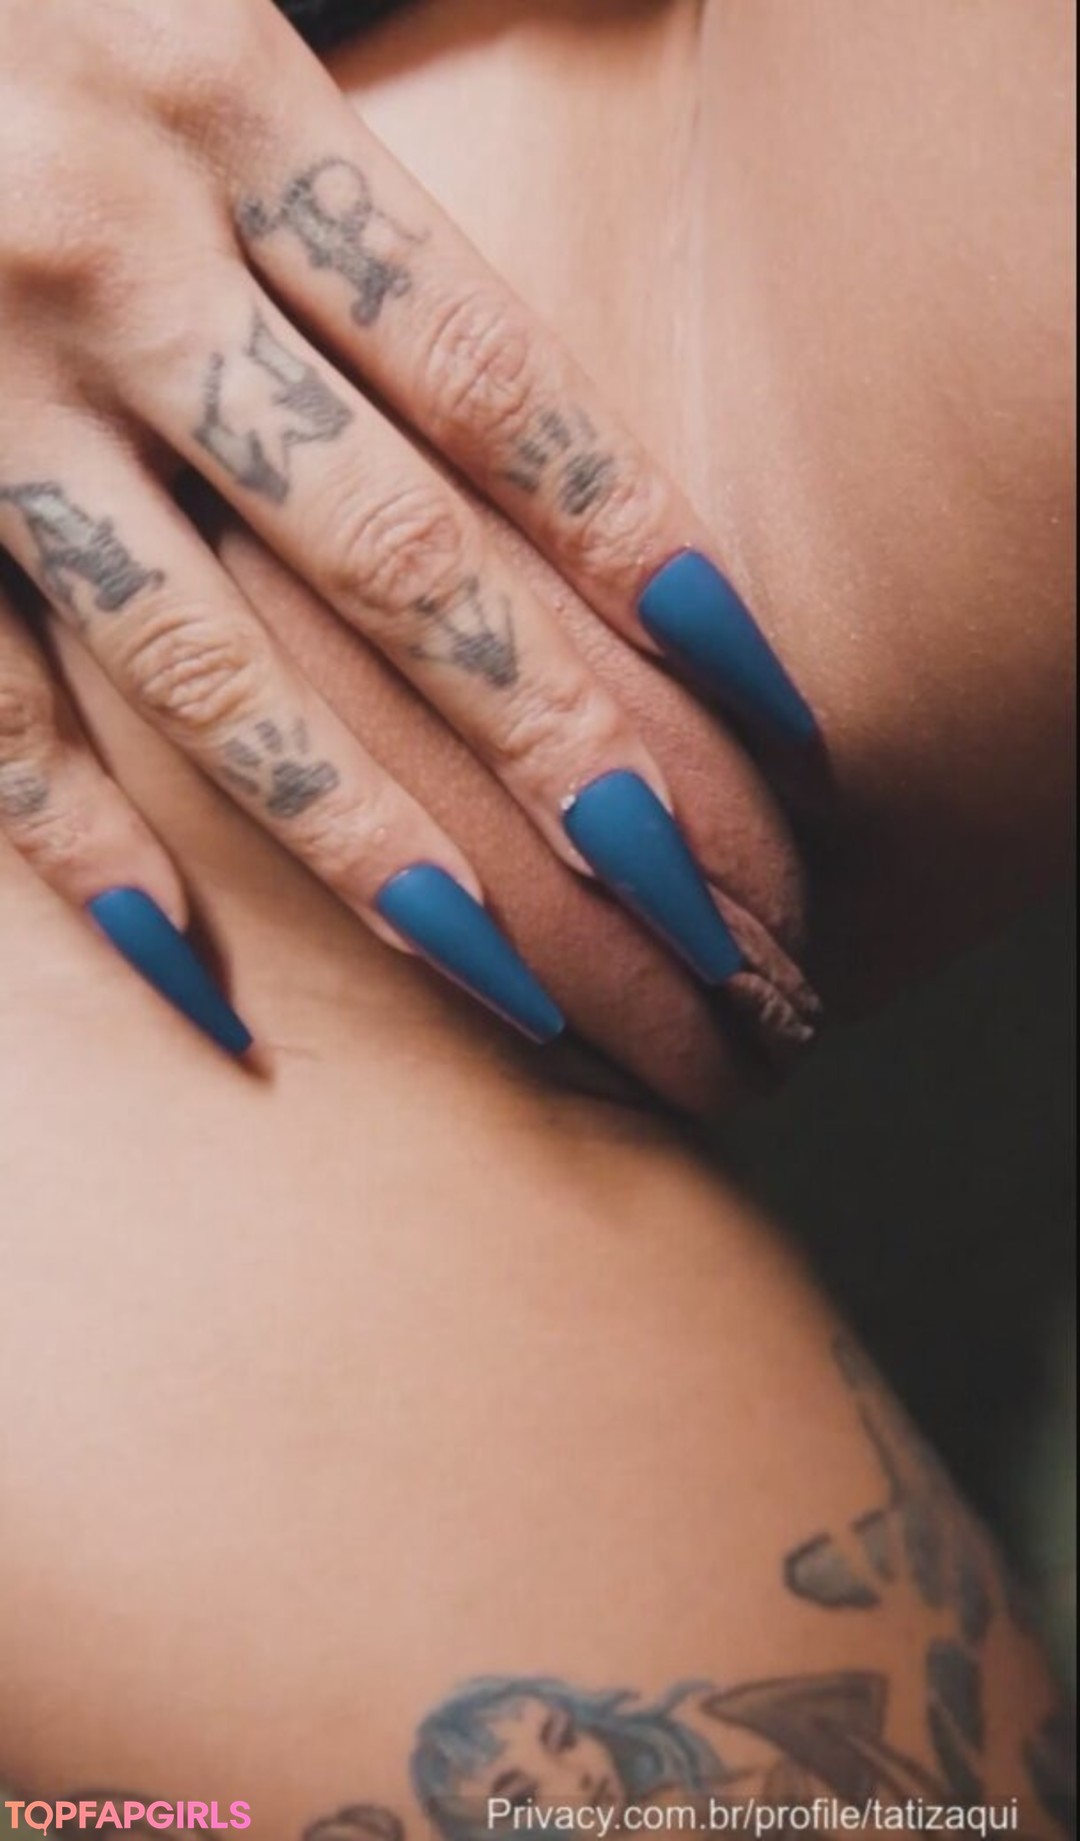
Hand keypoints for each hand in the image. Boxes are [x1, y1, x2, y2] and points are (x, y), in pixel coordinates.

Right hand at [0, 0, 814, 1053]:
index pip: (488, 377)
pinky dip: (78, 834)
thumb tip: (548, 303)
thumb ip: (357, 167)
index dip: (634, 540)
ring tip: (494, 974)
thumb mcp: (206, 1)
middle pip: (383, 548)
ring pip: (200, 663)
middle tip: (675, 889)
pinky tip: (187, 959)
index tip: (761, 694)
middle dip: (541, 733)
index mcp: (222, 101)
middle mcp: (111, 257)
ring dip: (355, 834)